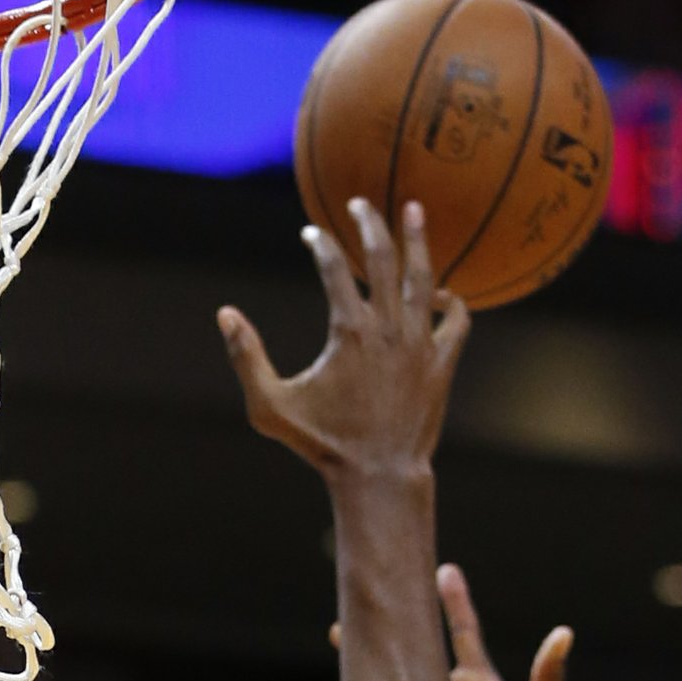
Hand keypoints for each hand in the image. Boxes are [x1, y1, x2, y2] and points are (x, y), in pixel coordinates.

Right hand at [219, 200, 468, 481]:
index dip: (319, 244)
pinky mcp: (442, 364)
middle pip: (381, 256)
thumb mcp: (271, 407)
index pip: (332, 266)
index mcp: (348, 330)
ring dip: (417, 239)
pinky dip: (451, 301)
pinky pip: (457, 321)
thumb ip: (246, 358)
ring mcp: (419, 344)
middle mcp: (387, 328)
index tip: (311, 236)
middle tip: (360, 203)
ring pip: (422, 277)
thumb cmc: (322, 444)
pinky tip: (441, 292)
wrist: (380, 477)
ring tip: (413, 209)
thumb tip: (224, 314)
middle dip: (368, 223)